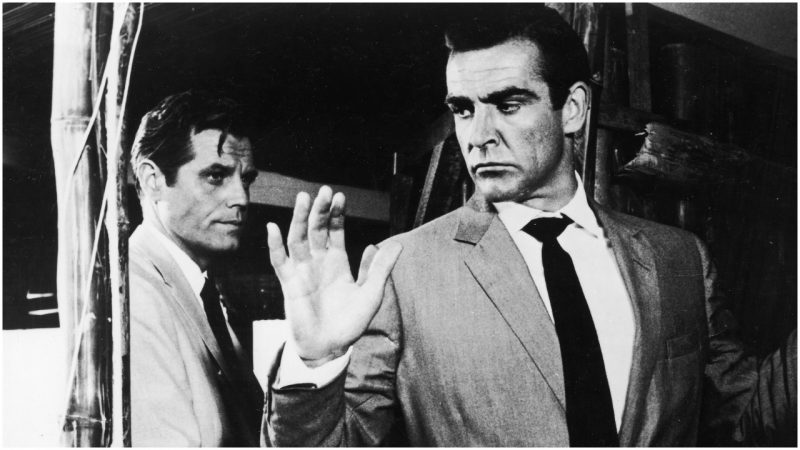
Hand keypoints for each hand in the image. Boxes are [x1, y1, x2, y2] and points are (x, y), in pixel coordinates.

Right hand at [267, 186, 401, 366]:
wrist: (330, 348)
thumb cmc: (351, 323)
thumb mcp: (372, 293)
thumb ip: (381, 268)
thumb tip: (397, 243)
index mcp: (338, 262)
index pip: (335, 231)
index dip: (336, 214)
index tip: (340, 197)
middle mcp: (319, 262)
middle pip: (316, 229)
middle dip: (320, 210)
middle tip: (323, 191)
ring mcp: (302, 271)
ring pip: (298, 239)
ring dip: (300, 219)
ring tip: (303, 199)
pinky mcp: (289, 284)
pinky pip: (279, 261)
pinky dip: (275, 245)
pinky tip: (273, 228)